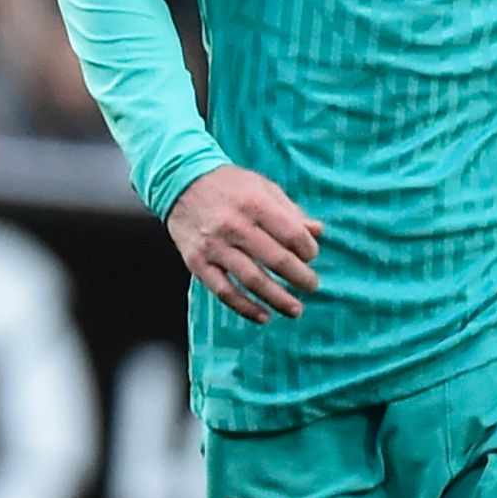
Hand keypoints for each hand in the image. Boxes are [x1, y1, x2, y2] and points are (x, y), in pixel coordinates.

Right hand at [166, 165, 320, 322]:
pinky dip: (246, 308)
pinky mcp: (197, 262)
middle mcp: (235, 225)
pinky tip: (264, 316)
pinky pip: (224, 291)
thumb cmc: (228, 185)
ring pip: (253, 280)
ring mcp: (214, 246)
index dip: (308, 250)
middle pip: (277, 259)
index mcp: (255, 203)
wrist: (179, 181)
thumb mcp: (262, 187)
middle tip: (312, 286)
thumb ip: (290, 211)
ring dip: (279, 299)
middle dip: (301, 278)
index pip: (292, 234)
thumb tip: (317, 232)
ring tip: (295, 309)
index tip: (311, 256)